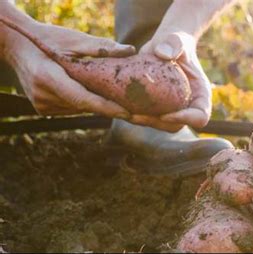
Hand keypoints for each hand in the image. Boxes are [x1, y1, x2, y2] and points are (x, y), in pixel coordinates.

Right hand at [4, 21, 135, 117]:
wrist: (18, 47)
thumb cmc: (48, 39)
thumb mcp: (73, 40)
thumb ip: (100, 47)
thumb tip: (129, 50)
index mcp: (48, 78)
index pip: (83, 99)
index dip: (106, 108)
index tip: (127, 113)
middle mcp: (43, 96)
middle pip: (84, 105)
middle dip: (107, 104)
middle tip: (131, 101)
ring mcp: (42, 106)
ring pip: (79, 109)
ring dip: (94, 102)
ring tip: (111, 92)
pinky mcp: (43, 110)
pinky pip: (72, 108)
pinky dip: (83, 101)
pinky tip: (89, 90)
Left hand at [133, 32, 210, 131]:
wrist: (165, 46)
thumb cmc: (175, 42)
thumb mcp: (176, 40)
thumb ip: (173, 43)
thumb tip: (163, 53)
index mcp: (200, 94)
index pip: (200, 117)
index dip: (185, 119)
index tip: (165, 114)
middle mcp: (188, 106)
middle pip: (177, 125)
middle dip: (157, 123)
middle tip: (135, 115)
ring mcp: (173, 109)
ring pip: (160, 125)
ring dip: (143, 121)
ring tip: (124, 112)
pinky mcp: (158, 108)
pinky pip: (149, 117)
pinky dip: (135, 114)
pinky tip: (119, 106)